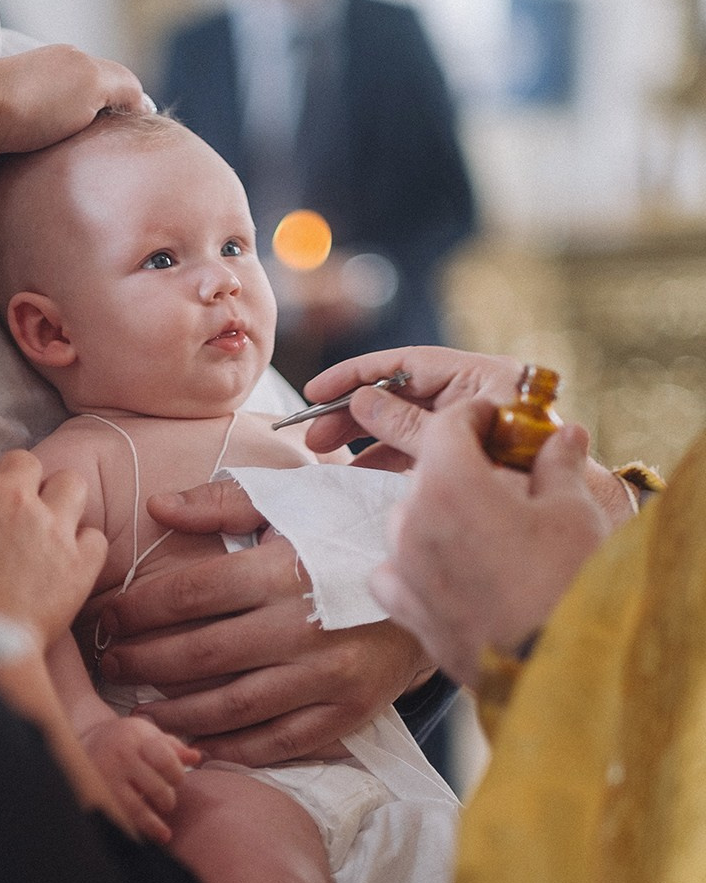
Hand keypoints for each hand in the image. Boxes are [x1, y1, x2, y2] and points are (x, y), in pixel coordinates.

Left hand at [0, 48, 146, 184]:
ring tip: (89, 180)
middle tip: (116, 168)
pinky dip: (47, 170)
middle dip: (101, 138)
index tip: (137, 144)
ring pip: (61, 140)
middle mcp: (45, 85)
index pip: (112, 88)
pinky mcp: (1, 143)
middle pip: (87, 114)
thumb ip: (122, 86)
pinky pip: (36, 160)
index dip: (128, 113)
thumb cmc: (31, 100)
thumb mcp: (92, 81)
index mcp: (68, 65)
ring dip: (74, 157)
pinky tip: (56, 184)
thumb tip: (142, 104)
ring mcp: (21, 114)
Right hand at [0, 440, 106, 645]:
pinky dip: (83, 550)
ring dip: (60, 501)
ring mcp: (49, 525)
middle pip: (25, 461)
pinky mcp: (78, 561)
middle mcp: (9, 494)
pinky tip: (66, 566)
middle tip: (9, 516)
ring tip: (47, 528)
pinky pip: (94, 537)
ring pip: (72, 483)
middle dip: (18, 483)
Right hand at [82, 718, 199, 844]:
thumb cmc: (125, 739)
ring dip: (153, 824)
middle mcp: (121, 757)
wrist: (87, 740)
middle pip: (155, 788)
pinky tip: (143, 836)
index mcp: (138, 739)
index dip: (177, 776)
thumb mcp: (149, 735)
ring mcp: (106, 777)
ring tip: (163, 832)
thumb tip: (195, 757)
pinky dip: (133, 830)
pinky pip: (118, 818)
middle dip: (167, 800)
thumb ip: (173, 748)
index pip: (166, 762)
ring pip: (135, 809)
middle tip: (167, 802)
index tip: (176, 781)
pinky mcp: (96, 794)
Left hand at [96, 479, 434, 765]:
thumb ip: (223, 504)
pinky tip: (196, 742)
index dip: (137, 608)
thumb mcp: (295, 503)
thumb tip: (158, 507)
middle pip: (200, 653)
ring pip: (231, 706)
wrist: (439, 579)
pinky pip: (276, 740)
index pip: (189, 594)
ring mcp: (326, 676)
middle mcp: (304, 626)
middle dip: (142, 661)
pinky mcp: (345, 712)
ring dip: (175, 712)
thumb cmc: (353, 534)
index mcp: (285, 569)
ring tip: (140, 711)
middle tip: (109, 664)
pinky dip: (232, 746)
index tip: (107, 616)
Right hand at [301, 345, 522, 461]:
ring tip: (329, 457)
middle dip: (355, 412)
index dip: (357, 375)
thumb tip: (361, 401)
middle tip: (315, 436)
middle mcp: (476, 395)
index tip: (317, 393)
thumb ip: (405, 423)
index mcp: (480, 377)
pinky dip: (389, 458)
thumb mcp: (453, 443)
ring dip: (367, 438)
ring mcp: (472, 425)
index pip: (406, 364)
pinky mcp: (469, 454)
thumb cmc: (521, 472)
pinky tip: (362, 472)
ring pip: (406, 423)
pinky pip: (420, 448)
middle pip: (401, 393)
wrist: (567, 519)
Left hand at [369, 399, 608, 687]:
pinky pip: (395, 570)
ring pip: (407, 521)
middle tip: (500, 477)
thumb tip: (562, 436)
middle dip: (461, 469)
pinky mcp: (405, 610)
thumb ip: (558, 465)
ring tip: (482, 529)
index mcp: (450, 484)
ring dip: (437, 516)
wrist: (559, 667)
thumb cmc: (569, 584)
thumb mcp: (573, 511)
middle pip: (427, 475)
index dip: (474, 415)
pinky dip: (415, 563)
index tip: (494, 419)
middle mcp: (413, 522)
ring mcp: (403, 569)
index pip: (447, 425)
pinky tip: (446, 569)